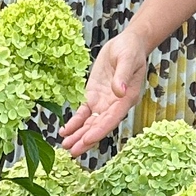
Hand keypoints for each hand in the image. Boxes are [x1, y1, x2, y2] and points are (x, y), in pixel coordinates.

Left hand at [59, 25, 149, 157]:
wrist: (128, 44)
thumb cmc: (131, 50)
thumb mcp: (128, 59)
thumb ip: (123, 75)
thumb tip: (120, 91)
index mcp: (126, 99)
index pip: (111, 119)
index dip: (99, 130)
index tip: (87, 139)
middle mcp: (114, 105)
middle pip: (99, 126)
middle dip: (86, 139)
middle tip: (72, 152)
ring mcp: (103, 102)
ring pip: (90, 123)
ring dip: (78, 135)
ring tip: (65, 146)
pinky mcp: (94, 96)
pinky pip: (83, 113)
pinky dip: (74, 122)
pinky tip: (64, 131)